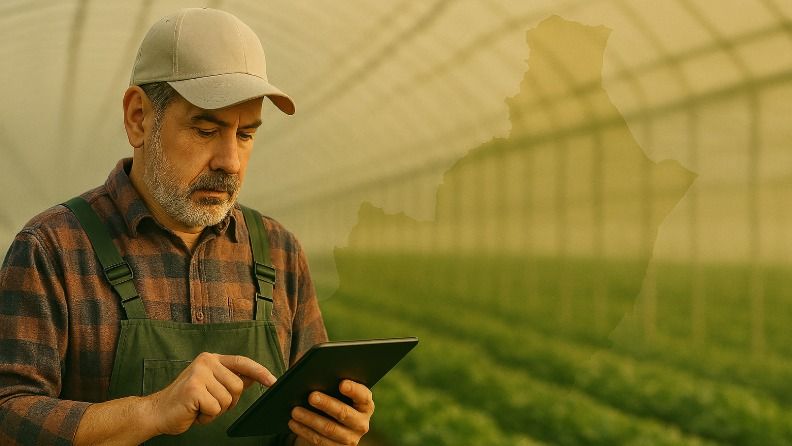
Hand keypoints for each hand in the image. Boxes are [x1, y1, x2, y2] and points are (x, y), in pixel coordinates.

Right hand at [143, 352, 276, 435]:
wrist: (157, 412)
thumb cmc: (186, 401)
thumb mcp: (210, 386)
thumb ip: (229, 379)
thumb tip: (255, 377)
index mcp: (211, 359)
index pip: (242, 362)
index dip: (260, 372)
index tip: (273, 381)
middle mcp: (206, 361)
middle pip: (238, 387)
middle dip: (227, 402)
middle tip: (208, 403)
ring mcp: (199, 374)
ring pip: (228, 400)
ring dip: (215, 411)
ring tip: (199, 407)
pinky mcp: (194, 389)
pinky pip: (215, 409)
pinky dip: (207, 417)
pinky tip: (194, 412)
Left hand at [289, 380, 374, 445]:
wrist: (332, 428)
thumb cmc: (333, 402)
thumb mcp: (336, 394)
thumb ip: (330, 381)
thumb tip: (307, 371)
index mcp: (365, 405)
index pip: (363, 396)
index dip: (354, 389)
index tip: (341, 383)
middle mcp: (361, 423)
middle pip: (344, 413)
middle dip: (327, 404)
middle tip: (311, 396)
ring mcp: (350, 439)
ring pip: (329, 429)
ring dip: (310, 419)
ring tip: (295, 410)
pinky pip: (319, 441)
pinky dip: (305, 431)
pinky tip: (293, 423)